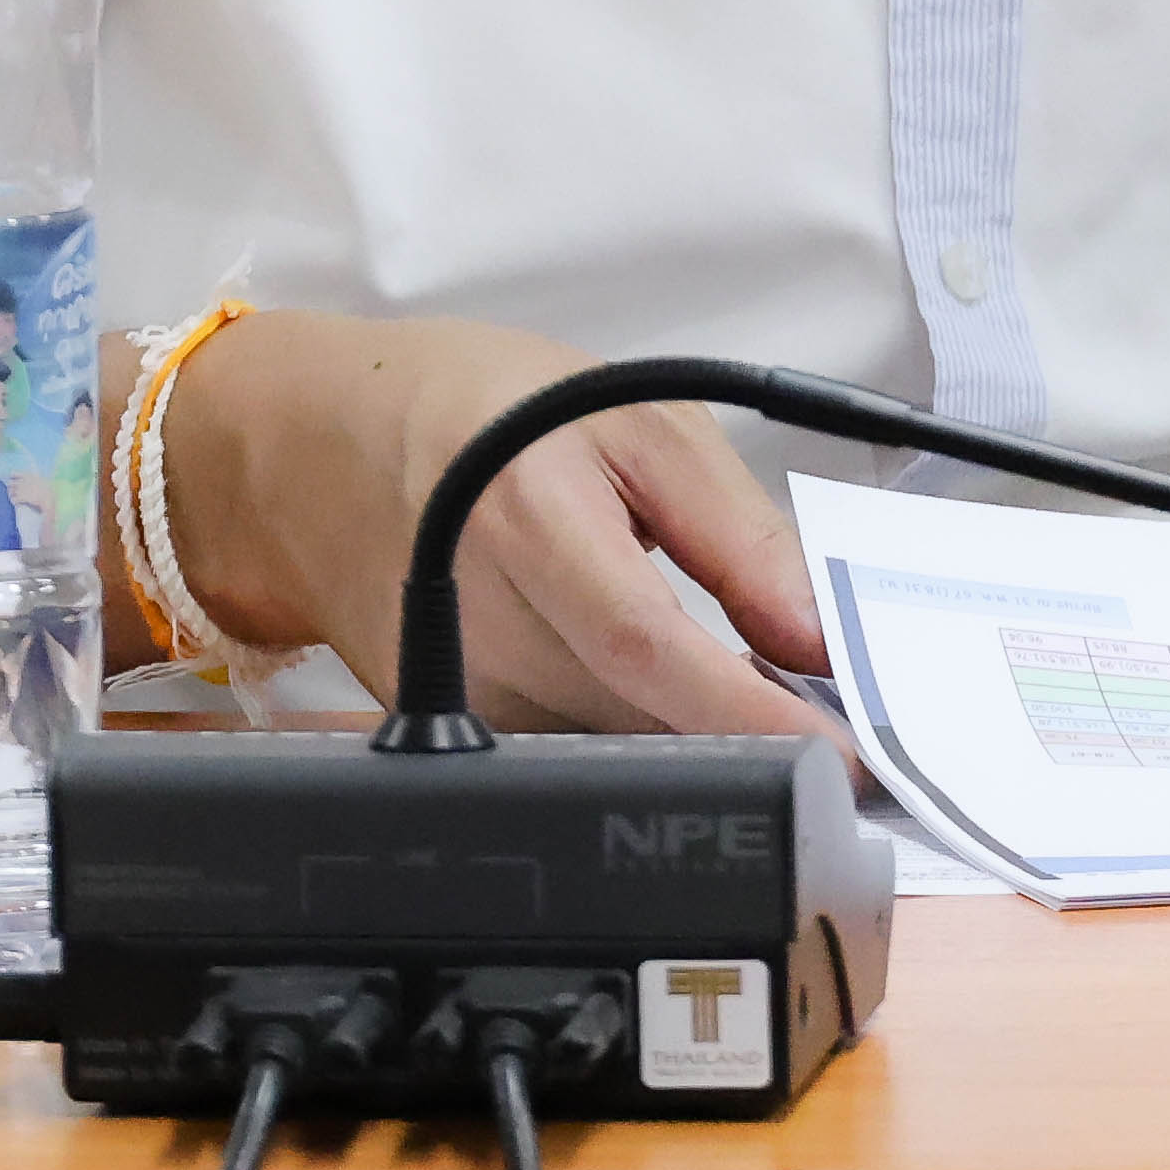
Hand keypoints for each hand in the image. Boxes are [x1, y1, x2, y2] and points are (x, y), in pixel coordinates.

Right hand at [163, 311, 836, 738]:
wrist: (325, 443)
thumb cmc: (489, 412)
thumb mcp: (640, 422)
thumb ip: (738, 533)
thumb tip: (819, 637)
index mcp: (532, 521)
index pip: (653, 650)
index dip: (752, 715)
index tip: (844, 757)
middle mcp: (480, 624)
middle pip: (643, 722)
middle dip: (750, 736)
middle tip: (841, 726)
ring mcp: (452, 691)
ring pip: (612, 751)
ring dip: (695, 738)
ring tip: (756, 696)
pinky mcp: (445, 727)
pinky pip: (568, 754)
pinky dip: (637, 738)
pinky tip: (668, 699)